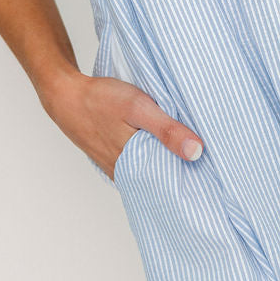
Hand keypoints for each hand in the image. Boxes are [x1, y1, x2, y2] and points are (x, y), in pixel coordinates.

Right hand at [41, 70, 203, 180]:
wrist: (65, 96)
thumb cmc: (100, 100)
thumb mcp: (138, 108)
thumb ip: (167, 130)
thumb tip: (196, 152)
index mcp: (135, 166)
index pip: (171, 184)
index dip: (192, 181)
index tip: (214, 179)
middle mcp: (126, 173)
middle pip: (161, 181)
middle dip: (182, 176)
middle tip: (209, 172)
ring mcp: (117, 167)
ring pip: (148, 173)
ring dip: (166, 168)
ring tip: (192, 162)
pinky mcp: (112, 158)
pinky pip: (137, 166)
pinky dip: (150, 161)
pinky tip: (161, 152)